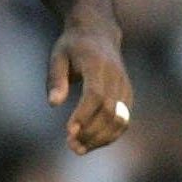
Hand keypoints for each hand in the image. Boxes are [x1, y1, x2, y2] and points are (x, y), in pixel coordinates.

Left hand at [47, 20, 132, 154]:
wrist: (99, 32)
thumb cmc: (72, 46)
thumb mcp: (57, 56)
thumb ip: (55, 79)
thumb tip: (54, 103)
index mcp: (98, 64)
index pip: (95, 95)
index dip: (83, 115)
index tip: (68, 132)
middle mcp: (116, 76)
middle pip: (109, 111)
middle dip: (91, 132)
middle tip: (70, 146)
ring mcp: (125, 86)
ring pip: (120, 120)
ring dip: (101, 139)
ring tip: (78, 149)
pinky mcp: (128, 95)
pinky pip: (123, 120)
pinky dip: (109, 135)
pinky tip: (90, 143)